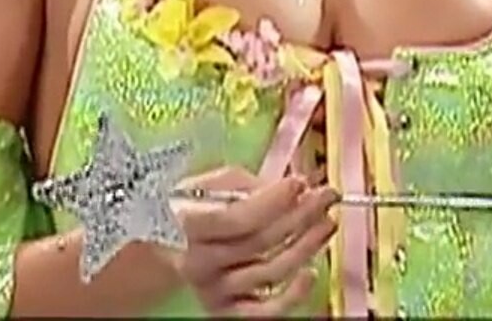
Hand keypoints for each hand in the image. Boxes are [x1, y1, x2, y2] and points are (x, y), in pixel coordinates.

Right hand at [174, 166, 335, 315]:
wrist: (166, 248)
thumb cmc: (193, 210)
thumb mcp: (210, 184)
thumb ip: (246, 185)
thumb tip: (292, 189)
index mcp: (188, 226)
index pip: (239, 217)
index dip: (275, 200)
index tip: (300, 182)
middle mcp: (199, 263)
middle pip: (261, 242)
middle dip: (301, 215)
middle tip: (326, 197)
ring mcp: (214, 289)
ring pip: (271, 271)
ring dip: (306, 245)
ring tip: (326, 223)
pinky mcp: (227, 311)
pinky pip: (266, 312)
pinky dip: (293, 295)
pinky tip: (310, 274)